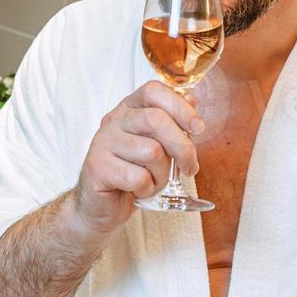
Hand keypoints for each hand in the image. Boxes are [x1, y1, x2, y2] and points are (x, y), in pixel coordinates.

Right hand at [71, 81, 203, 236]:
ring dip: (162, 174)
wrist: (101, 205)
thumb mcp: (156, 144)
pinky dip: (147, 189)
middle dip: (182, 147)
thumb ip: (172, 123)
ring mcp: (102, 143)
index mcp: (129, 108)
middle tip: (190, 167)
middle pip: (156, 119)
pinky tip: (138, 190)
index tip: (198, 128)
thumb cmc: (133, 172)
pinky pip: (138, 177)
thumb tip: (191, 99)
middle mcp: (113, 120)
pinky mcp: (97, 168)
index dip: (180, 107)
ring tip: (154, 181)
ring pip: (151, 151)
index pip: (153, 91)